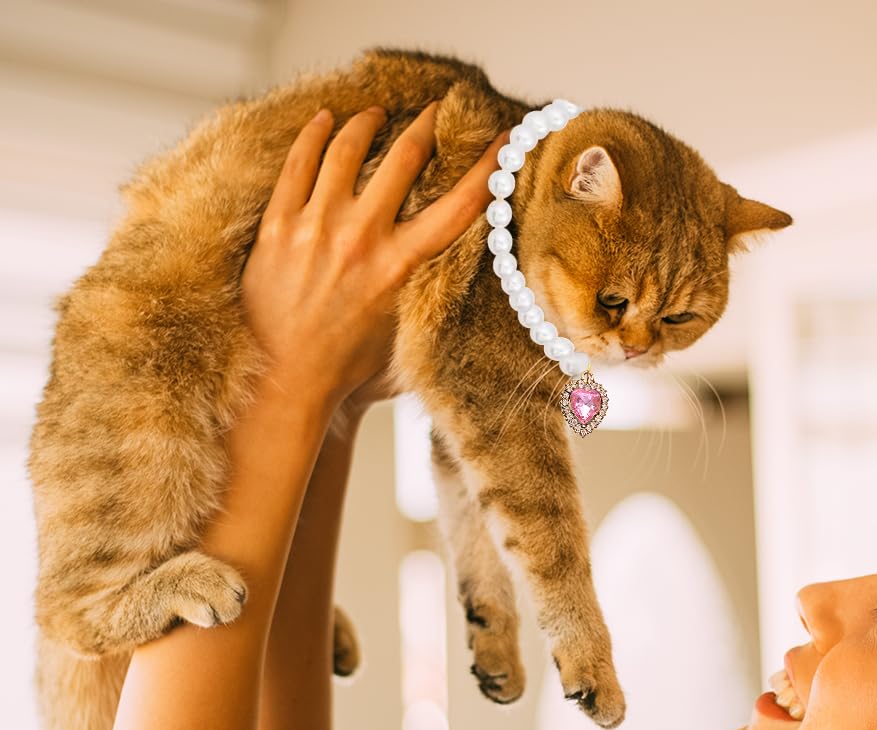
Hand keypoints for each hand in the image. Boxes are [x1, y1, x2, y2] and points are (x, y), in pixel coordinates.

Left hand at [241, 102, 510, 413]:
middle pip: (405, 156)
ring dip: (369, 122)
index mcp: (400, 266)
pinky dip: (315, 134)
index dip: (489, 165)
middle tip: (436, 110)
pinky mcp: (278, 226)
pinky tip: (326, 120)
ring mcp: (316, 226)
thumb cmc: (348, 367)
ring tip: (377, 114)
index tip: (505, 138)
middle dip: (428, 124)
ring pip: (348, 148)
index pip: (459, 204)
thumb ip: (432, 294)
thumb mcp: (405, 331)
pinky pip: (298, 163)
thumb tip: (465, 271)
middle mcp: (361, 238)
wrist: (287, 380)